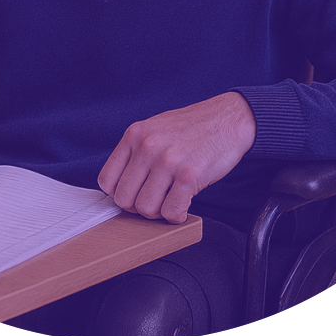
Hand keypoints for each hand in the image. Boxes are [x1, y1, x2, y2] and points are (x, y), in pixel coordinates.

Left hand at [98, 92, 255, 223]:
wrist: (228, 119)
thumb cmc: (192, 127)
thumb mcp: (155, 128)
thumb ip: (136, 152)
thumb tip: (121, 186)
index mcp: (135, 134)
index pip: (107, 180)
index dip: (120, 194)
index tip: (135, 194)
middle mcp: (147, 146)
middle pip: (124, 200)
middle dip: (139, 207)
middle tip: (156, 200)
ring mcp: (167, 161)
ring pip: (146, 209)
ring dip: (159, 212)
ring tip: (171, 200)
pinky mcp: (188, 175)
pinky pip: (171, 212)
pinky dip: (177, 216)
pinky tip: (185, 204)